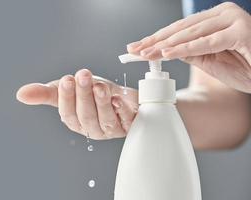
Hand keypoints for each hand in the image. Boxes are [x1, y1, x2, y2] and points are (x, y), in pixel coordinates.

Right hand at [16, 69, 138, 139]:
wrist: (118, 94)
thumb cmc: (90, 92)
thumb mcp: (67, 89)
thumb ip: (44, 93)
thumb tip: (20, 94)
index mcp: (75, 121)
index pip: (67, 113)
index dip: (66, 98)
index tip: (66, 80)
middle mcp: (92, 128)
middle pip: (86, 116)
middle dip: (84, 95)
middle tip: (83, 76)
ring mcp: (111, 128)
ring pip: (104, 119)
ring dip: (101, 101)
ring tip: (99, 85)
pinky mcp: (129, 124)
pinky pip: (126, 120)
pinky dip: (122, 109)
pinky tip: (118, 99)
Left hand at [127, 2, 250, 92]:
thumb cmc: (246, 67)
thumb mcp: (211, 61)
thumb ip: (190, 53)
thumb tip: (165, 50)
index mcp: (216, 19)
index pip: (180, 29)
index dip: (157, 39)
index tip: (137, 48)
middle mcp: (224, 14)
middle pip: (181, 29)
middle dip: (155, 41)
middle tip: (134, 50)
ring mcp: (233, 20)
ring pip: (191, 34)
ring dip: (165, 45)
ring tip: (145, 53)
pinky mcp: (240, 31)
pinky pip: (207, 42)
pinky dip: (185, 49)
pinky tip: (167, 54)